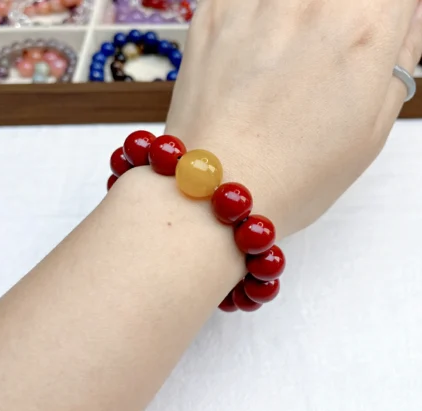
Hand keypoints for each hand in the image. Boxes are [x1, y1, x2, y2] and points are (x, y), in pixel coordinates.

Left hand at [166, 0, 421, 235]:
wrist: (215, 189)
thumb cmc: (293, 176)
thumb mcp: (371, 128)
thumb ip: (400, 55)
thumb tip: (406, 15)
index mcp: (361, 28)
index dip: (385, 12)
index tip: (374, 32)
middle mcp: (308, 0)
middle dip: (342, 16)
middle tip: (327, 54)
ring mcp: (252, 1)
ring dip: (297, 16)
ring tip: (286, 60)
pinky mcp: (210, 13)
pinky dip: (258, 13)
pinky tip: (257, 52)